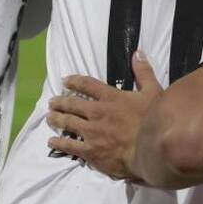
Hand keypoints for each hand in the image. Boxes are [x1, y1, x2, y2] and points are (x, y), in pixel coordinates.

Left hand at [47, 51, 163, 180]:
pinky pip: (69, 145)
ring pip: (68, 123)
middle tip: (52, 101)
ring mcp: (91, 132)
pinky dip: (59, 142)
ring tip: (49, 116)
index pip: (87, 85)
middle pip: (72, 104)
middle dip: (60, 101)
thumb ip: (143, 72)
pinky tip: (52, 141)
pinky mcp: (90, 150)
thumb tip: (138, 53)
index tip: (65, 80)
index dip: (74, 81)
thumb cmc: (152, 121)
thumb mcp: (153, 92)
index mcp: (111, 97)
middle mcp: (97, 112)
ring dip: (56, 118)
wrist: (150, 150)